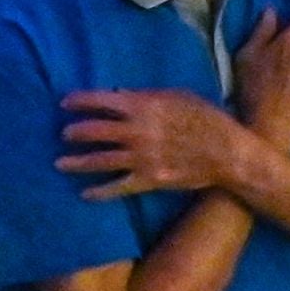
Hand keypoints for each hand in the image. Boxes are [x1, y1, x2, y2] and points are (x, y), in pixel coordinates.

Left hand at [60, 85, 256, 199]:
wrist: (229, 153)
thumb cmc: (207, 118)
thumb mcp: (177, 96)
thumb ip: (146, 97)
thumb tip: (120, 97)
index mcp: (142, 106)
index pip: (99, 100)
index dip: (78, 101)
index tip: (65, 103)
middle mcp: (136, 131)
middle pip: (93, 131)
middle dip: (74, 132)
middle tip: (65, 134)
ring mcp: (141, 158)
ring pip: (99, 160)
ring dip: (77, 162)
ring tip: (60, 163)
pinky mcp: (150, 180)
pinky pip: (119, 187)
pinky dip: (100, 192)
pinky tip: (86, 194)